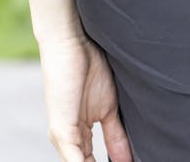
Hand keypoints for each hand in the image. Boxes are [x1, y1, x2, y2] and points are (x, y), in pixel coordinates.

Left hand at [38, 30, 133, 161]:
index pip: (96, 161)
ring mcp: (64, 136)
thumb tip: (128, 157)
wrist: (73, 39)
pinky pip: (73, 160)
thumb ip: (116, 134)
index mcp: (82, 131)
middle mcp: (70, 137)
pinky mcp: (61, 130)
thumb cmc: (89, 62)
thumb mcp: (110, 107)